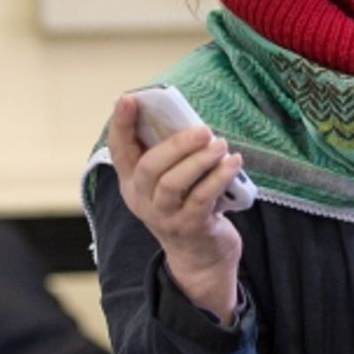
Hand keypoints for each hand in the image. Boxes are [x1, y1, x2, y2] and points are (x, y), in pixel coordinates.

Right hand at [108, 94, 243, 321]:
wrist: (201, 255)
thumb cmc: (189, 204)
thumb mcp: (174, 180)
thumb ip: (174, 155)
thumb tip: (189, 119)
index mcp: (133, 182)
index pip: (119, 150)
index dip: (121, 124)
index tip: (127, 98)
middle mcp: (142, 199)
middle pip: (149, 167)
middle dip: (176, 144)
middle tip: (203, 129)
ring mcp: (163, 216)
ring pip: (173, 183)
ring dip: (199, 160)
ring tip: (221, 145)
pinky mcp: (189, 227)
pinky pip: (201, 198)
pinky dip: (218, 178)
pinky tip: (234, 163)